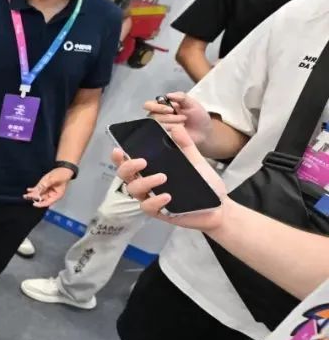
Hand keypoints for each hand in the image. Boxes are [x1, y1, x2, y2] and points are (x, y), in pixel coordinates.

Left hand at [24, 167, 73, 208]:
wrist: (62, 170)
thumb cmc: (62, 175)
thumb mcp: (55, 179)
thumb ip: (48, 183)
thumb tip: (42, 187)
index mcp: (56, 196)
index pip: (47, 202)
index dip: (40, 204)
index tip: (34, 204)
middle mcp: (50, 195)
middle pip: (41, 199)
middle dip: (34, 198)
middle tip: (26, 197)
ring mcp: (46, 190)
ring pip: (38, 195)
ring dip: (31, 195)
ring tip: (25, 195)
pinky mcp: (43, 186)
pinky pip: (37, 189)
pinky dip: (32, 190)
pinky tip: (28, 189)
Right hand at [111, 124, 228, 231]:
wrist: (219, 207)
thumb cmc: (204, 184)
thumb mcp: (196, 161)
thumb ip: (186, 145)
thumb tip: (176, 128)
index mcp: (151, 169)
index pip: (128, 162)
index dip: (119, 157)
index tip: (119, 150)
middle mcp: (147, 183)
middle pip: (124, 175)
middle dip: (127, 167)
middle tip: (142, 162)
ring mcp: (151, 198)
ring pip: (133, 190)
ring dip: (144, 182)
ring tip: (163, 177)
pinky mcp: (159, 212)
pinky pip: (147, 207)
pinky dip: (155, 200)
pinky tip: (167, 196)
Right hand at [142, 91, 211, 145]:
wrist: (205, 133)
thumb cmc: (198, 117)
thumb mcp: (192, 103)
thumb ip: (181, 96)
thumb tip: (167, 95)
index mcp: (163, 106)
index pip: (148, 105)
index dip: (157, 107)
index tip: (171, 110)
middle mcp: (158, 117)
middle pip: (152, 116)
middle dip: (168, 117)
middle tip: (183, 118)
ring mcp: (160, 128)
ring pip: (157, 126)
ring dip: (172, 124)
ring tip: (184, 124)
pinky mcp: (164, 137)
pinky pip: (160, 135)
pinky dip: (171, 132)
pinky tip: (180, 132)